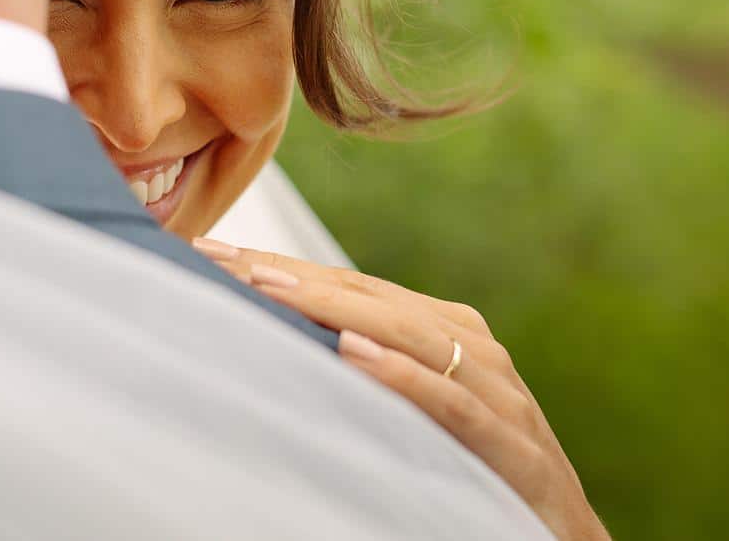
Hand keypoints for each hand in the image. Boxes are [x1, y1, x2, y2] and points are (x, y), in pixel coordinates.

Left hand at [193, 239, 609, 540]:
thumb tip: (277, 344)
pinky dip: (403, 376)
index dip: (284, 268)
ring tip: (267, 288)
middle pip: (372, 297)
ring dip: (334, 307)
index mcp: (449, 332)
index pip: (353, 288)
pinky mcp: (516, 450)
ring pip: (410, 334)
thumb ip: (366, 374)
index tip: (212, 253)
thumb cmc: (480, 475)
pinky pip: (454, 406)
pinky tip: (353, 354)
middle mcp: (475, 348)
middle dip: (292, 275)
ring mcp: (501, 395)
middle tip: (219, 257)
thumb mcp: (415, 414)